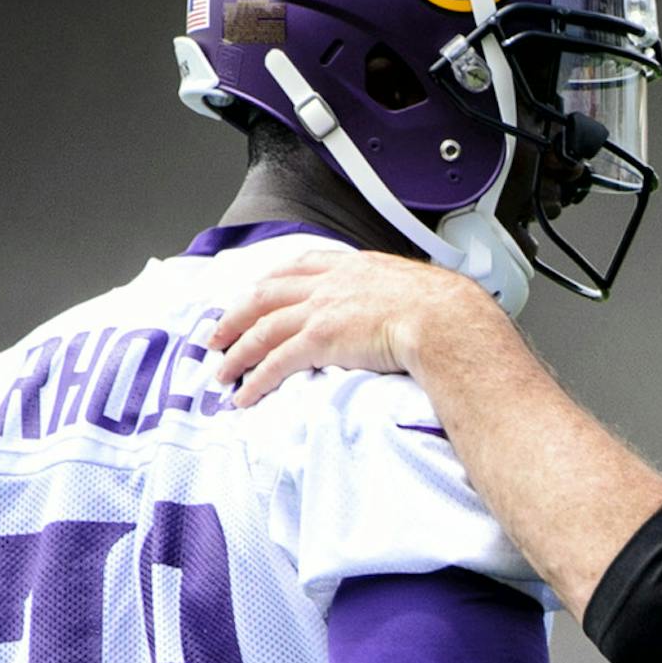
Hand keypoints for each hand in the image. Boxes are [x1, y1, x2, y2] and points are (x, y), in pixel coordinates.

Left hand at [210, 251, 496, 406]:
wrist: (444, 319)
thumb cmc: (439, 309)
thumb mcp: (409, 286)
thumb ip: (388, 292)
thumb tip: (398, 307)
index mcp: (348, 267)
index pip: (294, 269)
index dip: (267, 284)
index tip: (252, 295)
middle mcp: (326, 284)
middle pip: (264, 295)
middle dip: (235, 316)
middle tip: (217, 335)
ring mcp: (319, 310)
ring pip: (262, 329)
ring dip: (237, 352)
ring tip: (222, 372)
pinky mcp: (319, 340)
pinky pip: (275, 362)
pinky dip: (255, 379)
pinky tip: (244, 395)